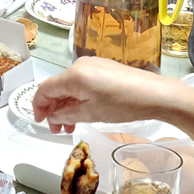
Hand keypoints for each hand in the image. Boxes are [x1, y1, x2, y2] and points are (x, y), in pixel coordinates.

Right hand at [31, 56, 179, 131]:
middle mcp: (80, 65)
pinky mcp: (104, 68)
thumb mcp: (91, 113)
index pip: (45, 89)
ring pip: (70, 86)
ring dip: (66, 105)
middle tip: (57, 129)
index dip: (38, 106)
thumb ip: (66, 115)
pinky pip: (83, 82)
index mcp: (73, 75)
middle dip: (54, 109)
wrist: (155, 94)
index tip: (40, 121)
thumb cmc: (124, 104)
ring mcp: (93, 65)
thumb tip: (53, 116)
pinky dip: (78, 97)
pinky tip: (84, 111)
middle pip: (57, 87)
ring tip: (71, 125)